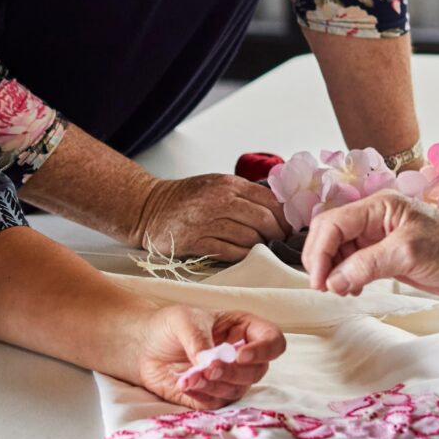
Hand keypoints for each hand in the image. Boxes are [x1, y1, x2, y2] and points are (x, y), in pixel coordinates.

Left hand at [133, 306, 285, 409]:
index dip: (264, 350)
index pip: (273, 342)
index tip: (240, 355)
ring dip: (217, 385)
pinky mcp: (212, 397)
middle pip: (257, 371)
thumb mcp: (183, 320)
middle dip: (234, 372)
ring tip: (192, 376)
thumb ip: (198, 339)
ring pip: (238, 390)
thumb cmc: (169, 325)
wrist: (144, 346)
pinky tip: (186, 383)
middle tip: (210, 368)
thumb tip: (209, 362)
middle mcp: (242, 356)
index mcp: (243, 330)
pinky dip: (202, 394)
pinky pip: (217, 403)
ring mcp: (228, 379)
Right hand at [134, 174, 289, 261]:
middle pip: (264, 220)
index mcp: (228, 184)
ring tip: (261, 248)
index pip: (270, 200)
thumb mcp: (216, 185)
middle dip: (277, 234)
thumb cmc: (186, 198)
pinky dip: (243, 255)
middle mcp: (219, 201)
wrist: (149, 209)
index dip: (285, 216)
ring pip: (250, 238)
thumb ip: (243, 193)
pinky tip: (244, 254)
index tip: (290, 226)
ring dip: (260, 246)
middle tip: (279, 241)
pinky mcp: (198, 243)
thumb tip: (279, 208)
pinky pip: (232, 252)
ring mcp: (208, 222)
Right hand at [301, 190, 438, 297]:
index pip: (333, 223)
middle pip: (330, 234)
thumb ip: (368, 264)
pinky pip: (354, 264)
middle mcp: (374, 219)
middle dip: (321, 260)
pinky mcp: (386, 256)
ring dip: (333, 271)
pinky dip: (347, 277)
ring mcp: (378, 238)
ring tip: (338, 292)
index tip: (321, 282)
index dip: (320, 251)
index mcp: (378, 206)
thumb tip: (334, 282)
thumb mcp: (409, 253)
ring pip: (339, 250)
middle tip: (324, 289)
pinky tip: (352, 291)